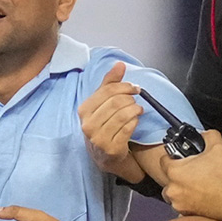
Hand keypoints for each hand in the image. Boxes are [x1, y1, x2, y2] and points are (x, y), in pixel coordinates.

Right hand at [78, 62, 144, 181]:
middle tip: (137, 98)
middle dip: (130, 98)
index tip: (134, 87)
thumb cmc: (103, 125)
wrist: (104, 155)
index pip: (106, 90)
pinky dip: (135, 121)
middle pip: (116, 102)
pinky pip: (128, 128)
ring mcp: (99, 139)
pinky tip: (135, 120)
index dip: (124, 86)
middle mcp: (88, 125)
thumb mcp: (102, 104)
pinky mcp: (112, 149)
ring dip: (135, 109)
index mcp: (84, 111)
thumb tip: (119, 64)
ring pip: (123, 114)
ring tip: (137, 109)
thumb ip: (110, 83)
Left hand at [160, 129, 221, 220]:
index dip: (173, 157)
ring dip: (181, 189)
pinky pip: (180, 204)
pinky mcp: (183, 213)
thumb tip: (204, 135)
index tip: (181, 158)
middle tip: (193, 172)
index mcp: (174, 171)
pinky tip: (199, 196)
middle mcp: (171, 188)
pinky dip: (187, 201)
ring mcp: (176, 202)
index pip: (163, 160)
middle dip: (178, 175)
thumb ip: (208, 136)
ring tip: (196, 186)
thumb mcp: (218, 148)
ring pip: (173, 192)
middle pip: (168, 177)